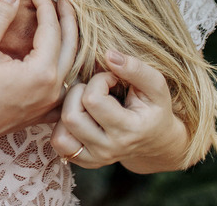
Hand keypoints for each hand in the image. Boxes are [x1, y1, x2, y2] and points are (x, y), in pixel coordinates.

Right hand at [0, 0, 77, 153]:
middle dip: (67, 18)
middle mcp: (53, 88)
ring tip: (63, 20)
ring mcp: (51, 103)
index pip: (52, 29)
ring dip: (69, 40)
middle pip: (71, 46)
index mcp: (41, 72)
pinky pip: (66, 85)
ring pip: (71, 65)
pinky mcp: (44, 111)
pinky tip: (63, 58)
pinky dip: (68, 67)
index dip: (45, 5)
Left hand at [51, 50, 189, 172]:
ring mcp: (96, 157)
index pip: (93, 100)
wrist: (156, 140)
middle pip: (71, 116)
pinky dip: (62, 126)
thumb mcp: (155, 86)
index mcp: (129, 131)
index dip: (99, 81)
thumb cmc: (154, 108)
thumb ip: (136, 69)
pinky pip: (59, 143)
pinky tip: (79, 115)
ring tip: (85, 102)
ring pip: (62, 130)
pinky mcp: (85, 161)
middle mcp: (110, 149)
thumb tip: (108, 55)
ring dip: (68, 109)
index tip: (111, 79)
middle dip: (79, 92)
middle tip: (95, 89)